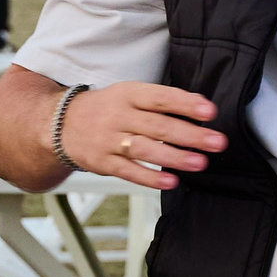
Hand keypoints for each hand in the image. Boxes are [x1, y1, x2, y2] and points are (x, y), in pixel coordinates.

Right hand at [57, 82, 225, 189]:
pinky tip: (171, 182)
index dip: (186, 103)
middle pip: (158, 125)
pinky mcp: (102, 162)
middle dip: (190, 135)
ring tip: (200, 163)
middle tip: (217, 142)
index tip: (210, 111)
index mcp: (127, 94)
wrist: (59, 124)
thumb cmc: (106, 108)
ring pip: (145, 150)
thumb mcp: (128, 94)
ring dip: (175, 157)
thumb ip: (160, 101)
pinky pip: (128, 172)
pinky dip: (150, 178)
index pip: (160, 97)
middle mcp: (118, 116)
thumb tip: (199, 108)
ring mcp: (108, 140)